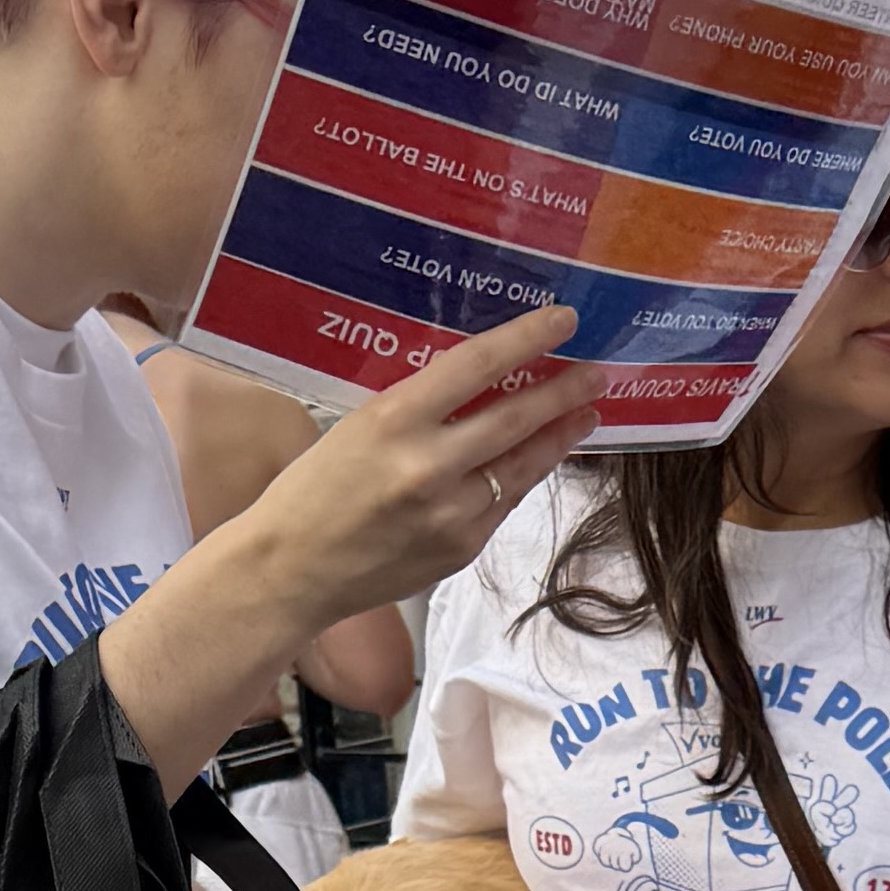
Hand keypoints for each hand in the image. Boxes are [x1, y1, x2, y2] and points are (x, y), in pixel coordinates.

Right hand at [232, 306, 600, 635]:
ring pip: (522, 465)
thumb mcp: (356, 426)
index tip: (562, 321)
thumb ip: (417, 408)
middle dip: (563, 393)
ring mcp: (451, 513)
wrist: (292, 569)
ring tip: (587, 413)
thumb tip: (477, 382)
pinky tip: (537, 458)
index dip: (526, 339)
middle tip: (597, 372)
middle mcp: (428, 466)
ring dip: (559, 436)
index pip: (477, 366)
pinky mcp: (462, 548)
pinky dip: (523, 475)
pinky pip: (505, 502)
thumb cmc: (314, 490)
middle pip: (515, 418)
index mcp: (393, 419)